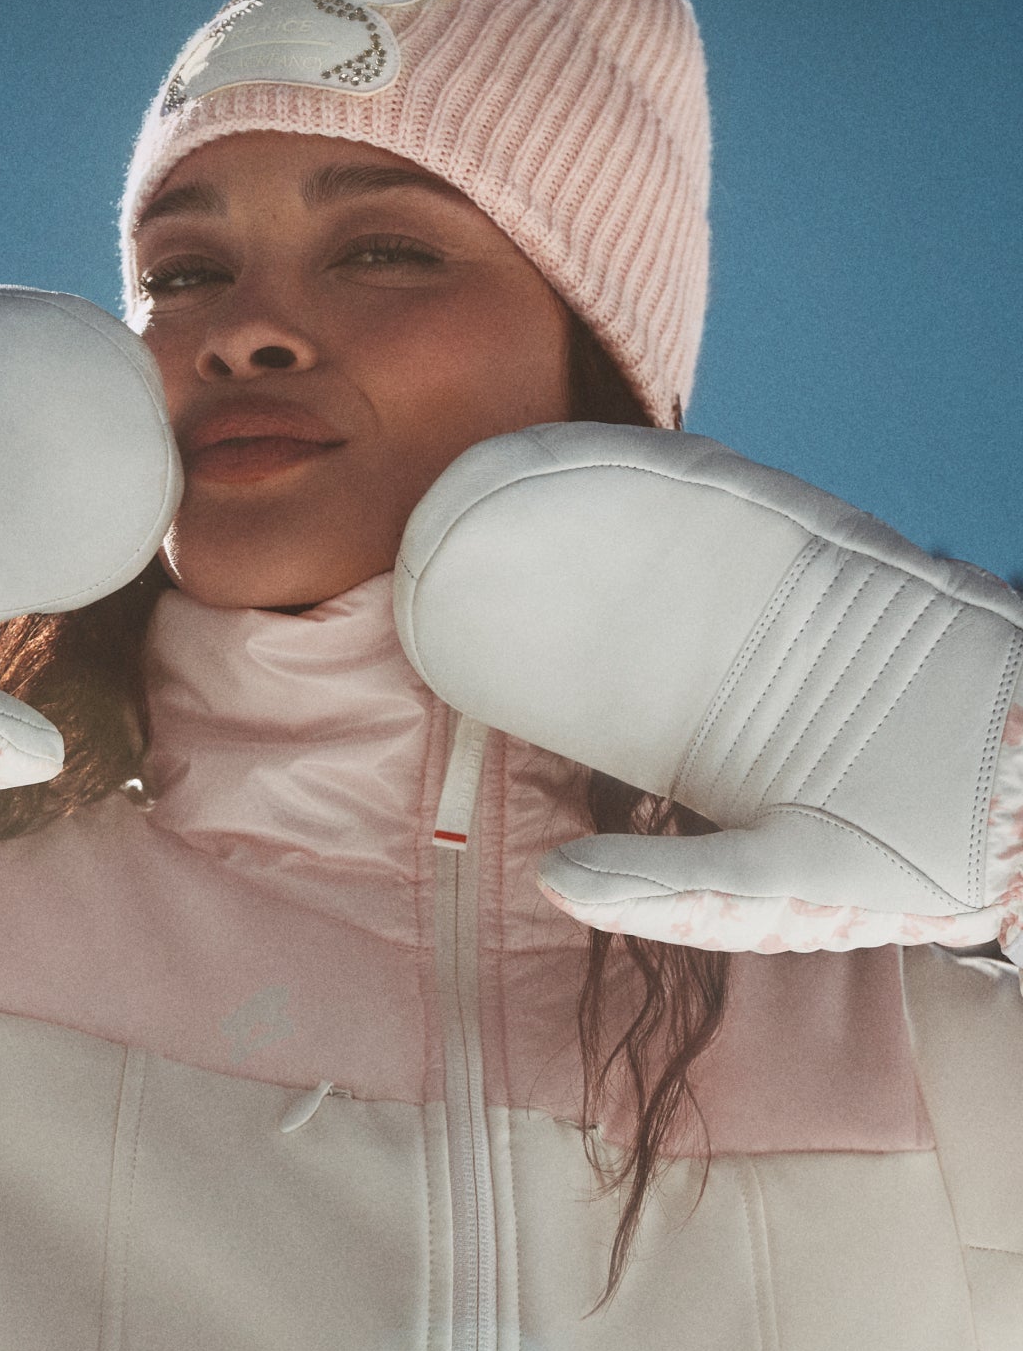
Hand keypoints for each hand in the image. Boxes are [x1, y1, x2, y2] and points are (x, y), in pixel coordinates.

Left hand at [394, 424, 1022, 952]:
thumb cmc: (909, 868)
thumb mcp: (763, 896)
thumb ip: (661, 889)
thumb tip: (551, 881)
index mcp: (704, 746)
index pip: (592, 694)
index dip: (522, 664)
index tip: (441, 637)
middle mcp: (728, 667)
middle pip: (612, 603)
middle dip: (535, 571)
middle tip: (443, 535)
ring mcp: (777, 608)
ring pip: (663, 546)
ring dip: (587, 507)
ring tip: (499, 473)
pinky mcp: (830, 561)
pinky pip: (743, 509)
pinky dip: (679, 478)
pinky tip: (610, 453)